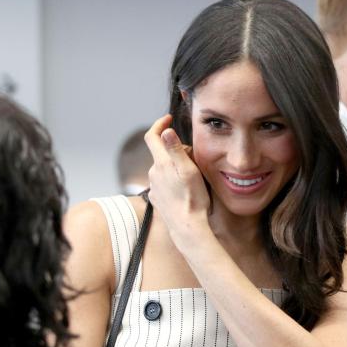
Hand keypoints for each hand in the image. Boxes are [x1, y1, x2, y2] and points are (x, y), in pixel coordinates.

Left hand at [144, 114, 210, 247]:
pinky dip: (172, 180)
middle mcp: (153, 174)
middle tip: (193, 156)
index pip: (152, 136)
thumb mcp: (189, 171)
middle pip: (161, 153)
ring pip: (163, 168)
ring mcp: (154, 187)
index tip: (168, 118)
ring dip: (174, 166)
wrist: (187, 227)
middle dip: (175, 149)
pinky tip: (184, 188)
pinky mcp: (157, 199)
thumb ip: (176, 150)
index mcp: (161, 164)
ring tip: (192, 174)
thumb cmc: (192, 199)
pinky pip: (163, 183)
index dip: (159, 124)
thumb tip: (166, 130)